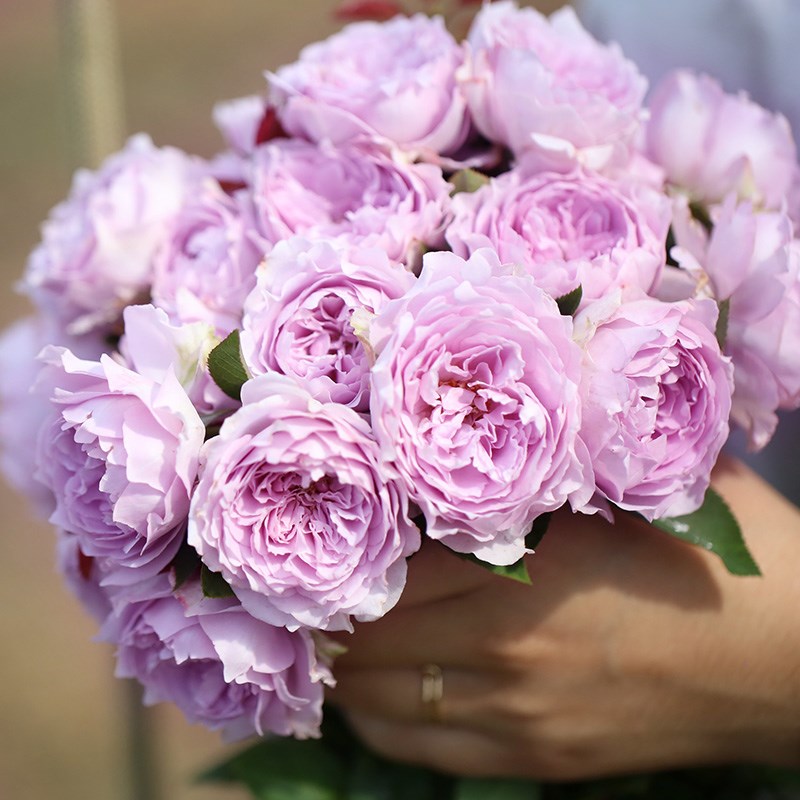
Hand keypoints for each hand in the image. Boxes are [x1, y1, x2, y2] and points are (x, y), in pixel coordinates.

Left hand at [328, 456, 799, 779]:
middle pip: (372, 633)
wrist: (796, 662)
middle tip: (289, 585)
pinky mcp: (540, 760)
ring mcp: (521, 711)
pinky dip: (377, 722)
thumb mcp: (645, 484)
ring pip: (382, 697)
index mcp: (534, 559)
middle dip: (322, 611)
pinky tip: (360, 696)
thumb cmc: (725, 558)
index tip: (299, 541)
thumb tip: (501, 412)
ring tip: (314, 635)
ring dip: (339, 666)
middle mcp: (511, 641)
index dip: (333, 554)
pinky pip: (423, 749)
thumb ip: (567, 453)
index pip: (392, 560)